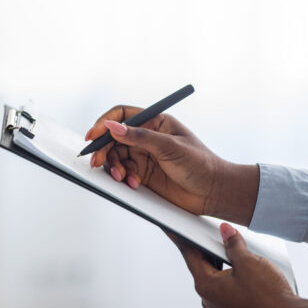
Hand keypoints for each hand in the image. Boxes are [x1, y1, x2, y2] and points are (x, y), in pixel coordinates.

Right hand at [86, 105, 258, 223]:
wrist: (213, 192)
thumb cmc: (201, 164)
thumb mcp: (169, 147)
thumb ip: (139, 137)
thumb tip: (113, 127)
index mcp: (155, 122)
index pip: (123, 115)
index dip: (105, 123)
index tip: (94, 135)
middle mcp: (147, 137)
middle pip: (114, 138)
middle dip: (104, 149)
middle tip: (98, 161)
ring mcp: (144, 155)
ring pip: (116, 156)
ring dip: (113, 166)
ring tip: (121, 176)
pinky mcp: (142, 173)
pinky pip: (123, 172)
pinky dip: (123, 178)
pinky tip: (134, 183)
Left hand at [169, 223, 307, 307]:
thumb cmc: (268, 295)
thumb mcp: (248, 262)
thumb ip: (233, 244)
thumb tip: (225, 231)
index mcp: (205, 285)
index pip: (190, 255)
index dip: (182, 238)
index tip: (172, 228)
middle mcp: (209, 298)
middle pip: (203, 265)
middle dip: (206, 248)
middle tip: (206, 231)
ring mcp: (221, 306)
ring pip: (216, 276)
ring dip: (221, 261)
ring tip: (230, 246)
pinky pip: (227, 287)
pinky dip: (230, 274)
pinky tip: (242, 266)